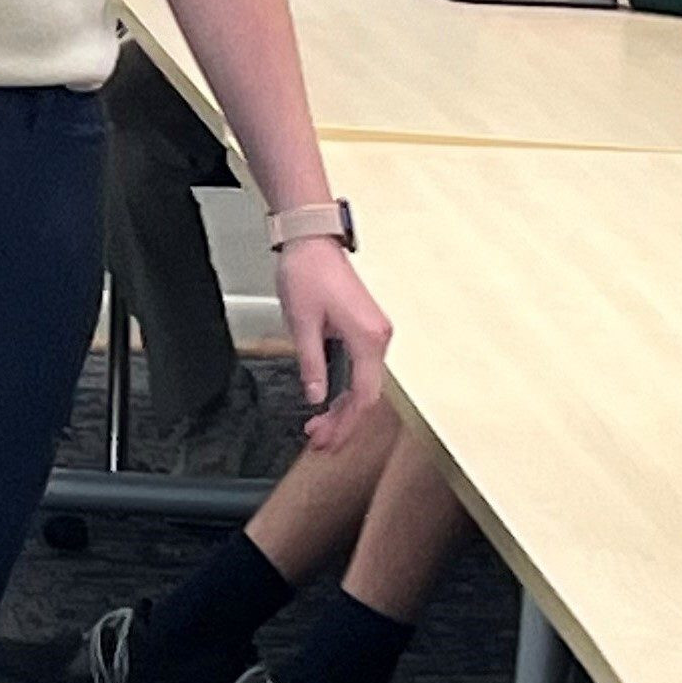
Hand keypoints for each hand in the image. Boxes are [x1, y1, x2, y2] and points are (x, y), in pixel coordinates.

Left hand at [276, 235, 390, 452]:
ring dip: (344, 409)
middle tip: (318, 442)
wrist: (312, 240)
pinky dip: (347, 391)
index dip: (345, 423)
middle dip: (343, 422)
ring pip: (365, 384)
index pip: (363, 396)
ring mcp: (375, 333)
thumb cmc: (307, 271)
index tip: (326, 441)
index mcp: (368, 337)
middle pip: (367, 394)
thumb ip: (312, 364)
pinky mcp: (366, 329)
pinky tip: (330, 403)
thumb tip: (316, 397)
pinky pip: (362, 370)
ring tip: (319, 428)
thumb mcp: (302, 323)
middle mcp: (378, 336)